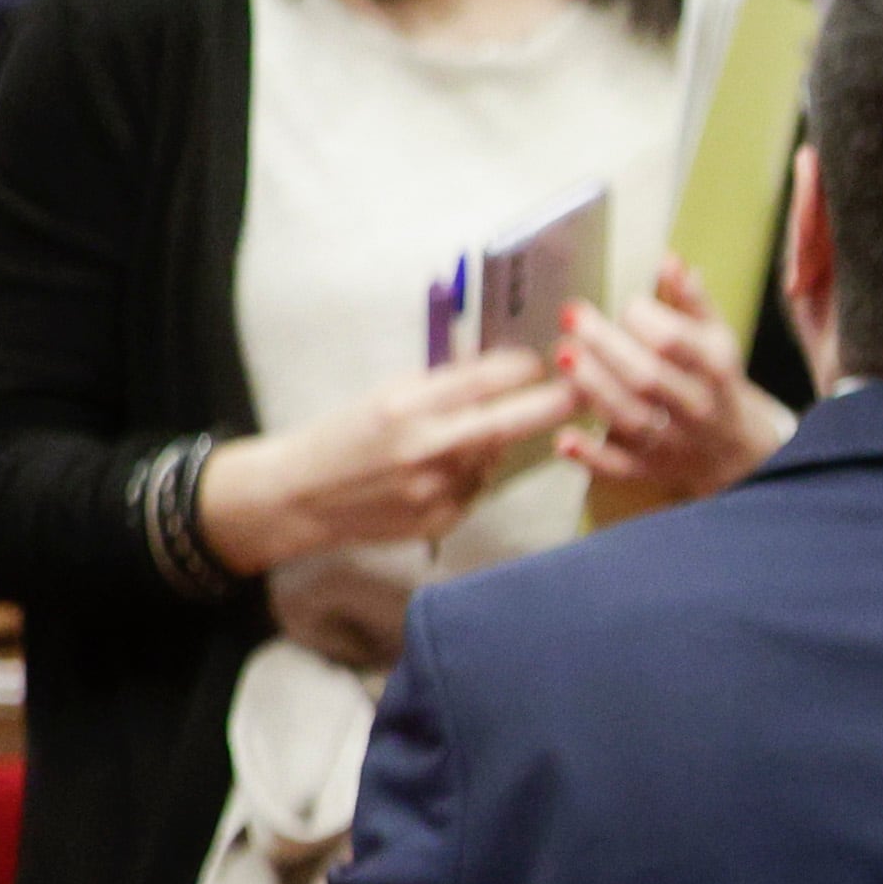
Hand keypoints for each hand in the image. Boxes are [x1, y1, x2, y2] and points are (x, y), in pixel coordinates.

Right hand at [199, 349, 580, 575]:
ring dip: (494, 445)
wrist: (298, 496)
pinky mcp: (439, 520)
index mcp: (404, 406)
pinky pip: (475, 490)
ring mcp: (434, 489)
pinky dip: (470, 476)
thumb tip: (499, 373)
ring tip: (464, 437)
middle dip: (551, 406)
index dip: (519, 370)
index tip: (539, 363)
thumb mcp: (383, 395)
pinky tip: (441, 472)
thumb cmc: (341, 437)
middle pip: (507, 424)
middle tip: (584, 392)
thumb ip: (440, 388)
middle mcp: (423, 448)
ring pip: (492, 459)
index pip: (481, 380)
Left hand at [561, 262, 793, 509]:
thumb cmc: (717, 385)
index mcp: (715, 371)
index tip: (628, 304)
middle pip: (647, 378)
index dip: (646, 318)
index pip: (677, 343)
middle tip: (573, 317)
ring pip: (631, 418)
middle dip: (606, 345)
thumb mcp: (716, 339)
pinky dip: (591, 457)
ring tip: (563, 357)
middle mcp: (696, 408)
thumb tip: (668, 260)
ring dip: (594, 388)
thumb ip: (691, 301)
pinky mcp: (650, 469)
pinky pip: (620, 468)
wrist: (737, 452)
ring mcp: (673, 443)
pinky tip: (565, 439)